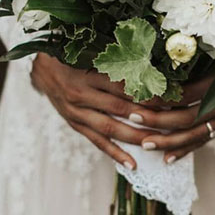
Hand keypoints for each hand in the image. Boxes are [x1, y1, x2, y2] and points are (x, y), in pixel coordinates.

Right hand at [31, 53, 161, 168]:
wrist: (42, 67)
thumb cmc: (72, 55)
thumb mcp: (92, 50)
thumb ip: (118, 57)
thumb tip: (152, 63)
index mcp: (88, 71)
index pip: (125, 84)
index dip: (148, 91)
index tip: (172, 96)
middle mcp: (81, 93)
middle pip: (120, 107)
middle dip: (148, 116)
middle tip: (172, 123)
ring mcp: (77, 112)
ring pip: (110, 128)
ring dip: (135, 137)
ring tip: (157, 144)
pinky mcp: (75, 124)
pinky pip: (97, 141)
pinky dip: (115, 153)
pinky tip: (132, 164)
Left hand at [131, 47, 214, 163]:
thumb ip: (204, 51)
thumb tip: (172, 48)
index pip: (185, 94)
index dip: (161, 97)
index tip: (139, 93)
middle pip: (184, 118)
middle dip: (156, 120)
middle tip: (132, 117)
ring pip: (192, 136)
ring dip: (167, 141)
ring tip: (144, 144)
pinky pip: (203, 142)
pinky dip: (184, 151)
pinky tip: (167, 159)